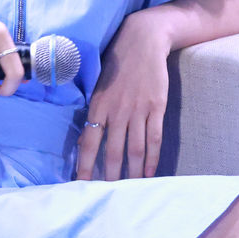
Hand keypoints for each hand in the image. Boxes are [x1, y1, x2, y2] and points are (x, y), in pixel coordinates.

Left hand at [75, 10, 171, 179]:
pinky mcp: (157, 108)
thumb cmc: (117, 61)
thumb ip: (95, 110)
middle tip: (107, 196)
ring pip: (135, 150)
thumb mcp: (98, 84)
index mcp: (98, 105)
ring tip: (131, 191)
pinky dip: (153, 158)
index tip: (81, 185)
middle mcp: (117, 111)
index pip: (89, 143)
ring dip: (133, 173)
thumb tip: (87, 137)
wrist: (143, 41)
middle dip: (109, 177)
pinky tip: (152, 172)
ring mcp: (138, 110)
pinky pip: (154, 139)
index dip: (85, 165)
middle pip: (112, 151)